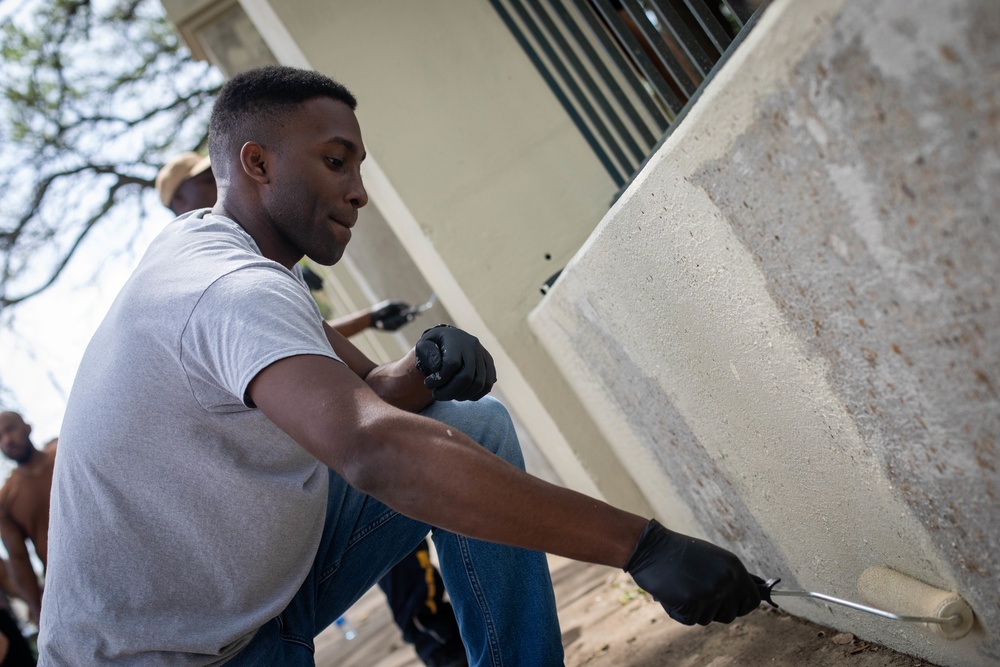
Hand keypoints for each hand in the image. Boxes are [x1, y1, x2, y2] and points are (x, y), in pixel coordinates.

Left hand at [370, 300, 411, 330]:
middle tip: (411, 316)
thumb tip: (409, 306)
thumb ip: (400, 304)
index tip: (418, 312)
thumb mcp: (390, 305)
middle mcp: (400, 318)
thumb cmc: (381, 309)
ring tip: (399, 317)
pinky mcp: (394, 329)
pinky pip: (397, 326)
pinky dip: (395, 323)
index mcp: (401, 312)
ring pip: (403, 322)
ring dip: (402, 320)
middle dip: (410, 317)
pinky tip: (392, 321)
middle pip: (408, 318)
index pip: (410, 312)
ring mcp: (398, 324)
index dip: (415, 312)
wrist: (372, 317)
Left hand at [414, 324, 496, 400]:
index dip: (439, 379)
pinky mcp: (489, 364)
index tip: (428, 384)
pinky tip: (461, 395)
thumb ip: (426, 353)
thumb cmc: (434, 344)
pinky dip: (475, 395)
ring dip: (462, 395)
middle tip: (437, 395)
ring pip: (479, 383)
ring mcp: (483, 355)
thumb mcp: (424, 344)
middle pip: (467, 376)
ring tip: (449, 395)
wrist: (451, 337)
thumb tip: (437, 367)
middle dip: (450, 392)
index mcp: (455, 340)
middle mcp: (472, 346)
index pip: (452, 364)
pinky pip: (488, 384)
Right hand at [625, 519, 759, 624]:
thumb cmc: (679, 552)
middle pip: (731, 614)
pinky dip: (680, 611)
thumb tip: (758, 591)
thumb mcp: (712, 558)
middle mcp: (727, 581)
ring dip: (696, 609)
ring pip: (709, 618)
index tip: (731, 605)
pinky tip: (673, 592)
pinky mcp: (692, 604)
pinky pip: (691, 620)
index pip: (752, 600)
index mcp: (734, 568)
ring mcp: (710, 594)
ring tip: (683, 587)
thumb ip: (732, 577)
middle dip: (716, 610)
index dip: (741, 606)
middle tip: (698, 593)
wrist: (651, 548)